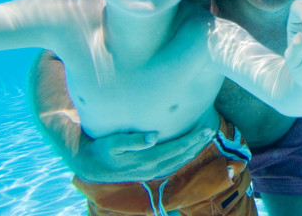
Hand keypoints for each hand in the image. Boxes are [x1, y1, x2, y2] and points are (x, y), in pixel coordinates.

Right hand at [71, 127, 214, 182]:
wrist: (90, 166)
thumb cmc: (101, 149)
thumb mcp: (113, 143)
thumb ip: (133, 140)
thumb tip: (153, 137)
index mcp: (146, 160)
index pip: (176, 149)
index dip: (192, 140)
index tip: (205, 129)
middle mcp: (151, 169)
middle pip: (180, 156)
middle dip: (197, 144)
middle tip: (210, 130)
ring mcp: (149, 173)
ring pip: (178, 162)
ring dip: (192, 151)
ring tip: (204, 138)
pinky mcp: (147, 172)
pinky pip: (171, 166)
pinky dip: (183, 157)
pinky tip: (188, 150)